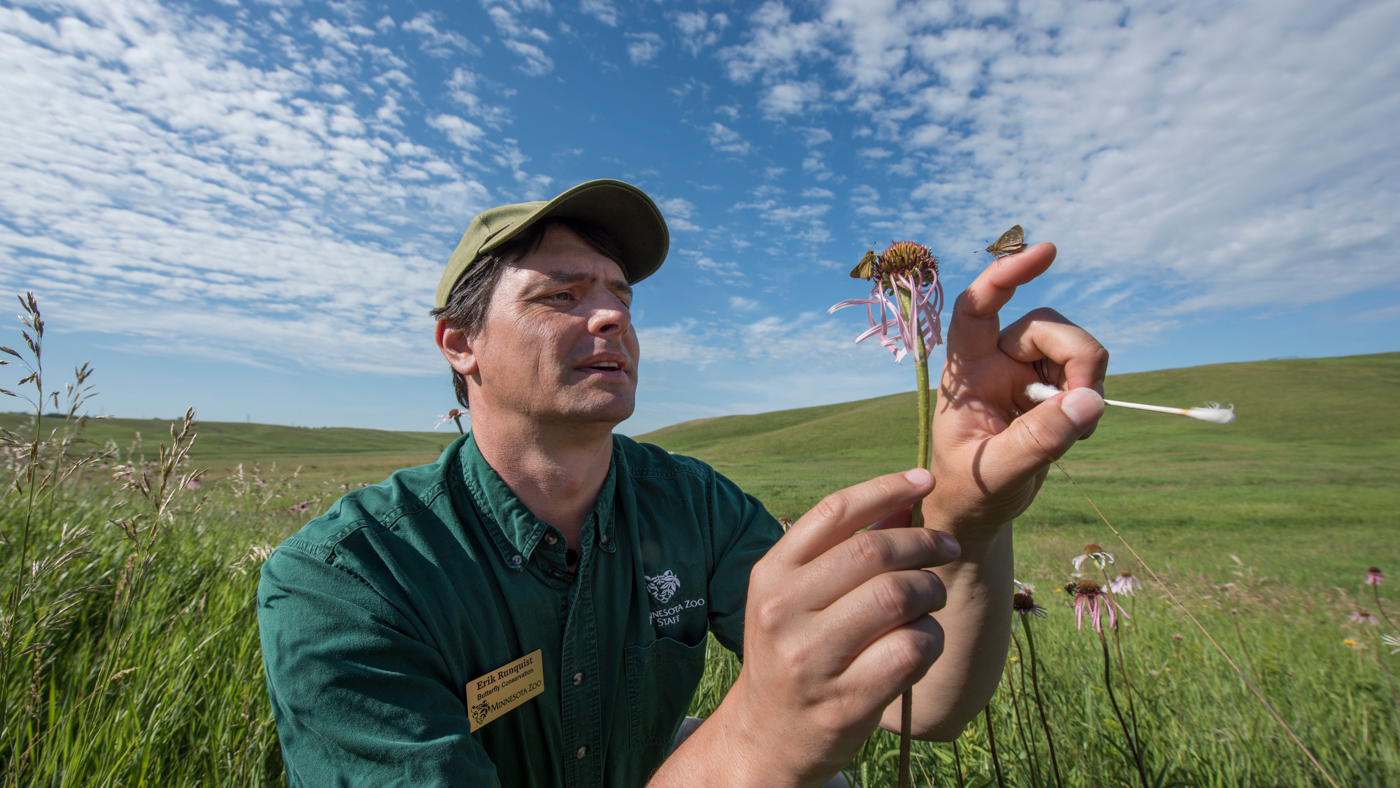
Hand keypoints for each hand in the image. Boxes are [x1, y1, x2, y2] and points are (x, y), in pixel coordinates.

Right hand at [660, 469, 959, 787]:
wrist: (766, 736)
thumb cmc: (793, 652)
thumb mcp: (795, 597)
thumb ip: (842, 551)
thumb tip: (906, 499)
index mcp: (770, 575)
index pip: (834, 512)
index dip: (886, 488)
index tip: (926, 480)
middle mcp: (784, 611)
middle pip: (874, 551)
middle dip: (925, 543)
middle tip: (948, 548)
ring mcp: (812, 658)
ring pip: (898, 596)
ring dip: (932, 591)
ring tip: (933, 599)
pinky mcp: (846, 699)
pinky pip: (912, 648)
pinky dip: (933, 638)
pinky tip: (925, 642)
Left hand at [925, 242, 1109, 536]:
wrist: (977, 511)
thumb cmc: (969, 490)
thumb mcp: (997, 473)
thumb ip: (1040, 440)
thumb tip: (1089, 401)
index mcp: (964, 372)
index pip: (976, 309)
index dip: (1005, 275)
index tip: (1047, 252)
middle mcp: (994, 362)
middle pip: (1045, 327)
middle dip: (1077, 356)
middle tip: (1086, 400)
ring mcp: (1024, 374)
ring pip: (1072, 348)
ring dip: (1086, 380)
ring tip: (1076, 430)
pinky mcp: (1050, 391)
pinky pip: (1085, 376)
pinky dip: (1090, 401)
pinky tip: (1077, 433)